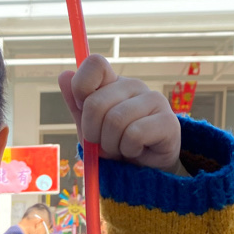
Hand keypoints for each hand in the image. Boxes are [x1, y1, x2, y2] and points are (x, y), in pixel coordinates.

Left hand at [59, 55, 185, 174]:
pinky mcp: (168, 121)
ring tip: (122, 148)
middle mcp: (134, 85)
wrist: (144, 169)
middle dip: (93, 133)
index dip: (81, 89)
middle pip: (95, 103)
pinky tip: (137, 150)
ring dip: (111, 145)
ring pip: (115, 121)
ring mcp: (154, 100)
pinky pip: (134, 135)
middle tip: (104, 142)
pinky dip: (128, 150)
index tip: (84, 112)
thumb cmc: (116, 145)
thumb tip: (64, 75)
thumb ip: (76, 104)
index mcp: (113, 83)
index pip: (95, 64)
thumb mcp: (90, 127)